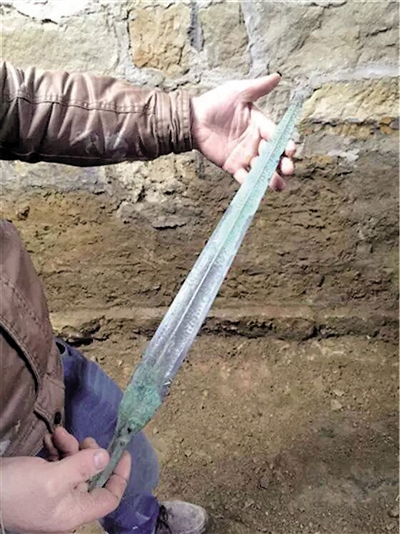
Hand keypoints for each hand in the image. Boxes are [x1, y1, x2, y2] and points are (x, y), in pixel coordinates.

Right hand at [0, 428, 130, 533]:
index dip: (120, 476)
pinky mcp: (39, 483)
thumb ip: (82, 467)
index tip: (123, 452)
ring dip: (70, 447)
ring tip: (59, 433)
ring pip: (73, 466)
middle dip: (90, 454)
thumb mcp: (52, 478)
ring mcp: (52, 494)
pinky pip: (57, 464)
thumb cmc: (17, 490)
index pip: (109, 498)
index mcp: (74, 512)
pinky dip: (57, 450)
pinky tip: (50, 438)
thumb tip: (106, 457)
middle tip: (85, 439)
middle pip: (91, 477)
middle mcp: (67, 505)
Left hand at [191, 73, 295, 189]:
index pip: (277, 136)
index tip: (291, 150)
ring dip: (272, 177)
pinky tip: (257, 187)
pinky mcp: (232, 166)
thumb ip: (258, 87)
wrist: (193, 119)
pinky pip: (244, 177)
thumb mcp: (238, 92)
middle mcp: (256, 142)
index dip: (286, 144)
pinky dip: (250, 183)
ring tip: (278, 185)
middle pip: (274, 156)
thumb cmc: (215, 103)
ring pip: (262, 169)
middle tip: (288, 169)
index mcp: (260, 125)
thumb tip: (278, 76)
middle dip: (283, 164)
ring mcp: (245, 156)